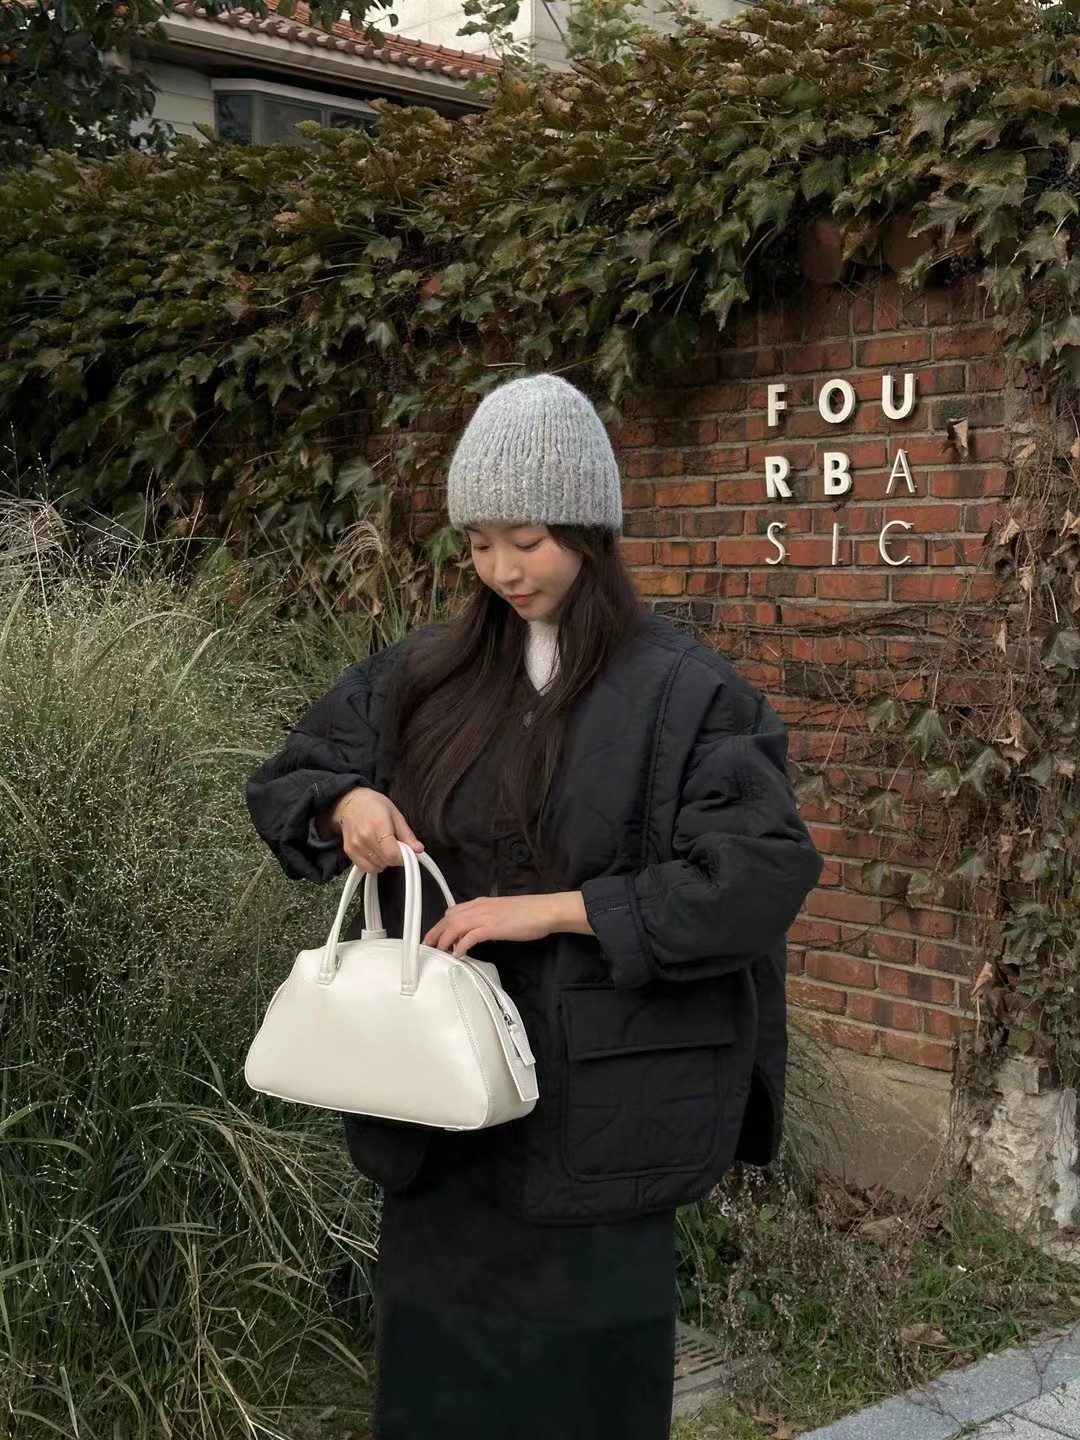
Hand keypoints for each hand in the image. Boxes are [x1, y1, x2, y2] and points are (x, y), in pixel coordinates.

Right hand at [330, 787, 423, 873]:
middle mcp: (364, 838)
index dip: (403, 857)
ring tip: (384, 846)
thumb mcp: (395, 814)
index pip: (392, 854)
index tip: (408, 852)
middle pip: (386, 861)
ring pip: (378, 866)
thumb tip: (418, 849)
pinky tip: (376, 853)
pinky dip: (374, 865)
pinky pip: (366, 868)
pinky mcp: (349, 852)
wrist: (350, 802)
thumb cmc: (373, 804)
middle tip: (396, 845)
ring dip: (385, 861)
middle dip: (396, 857)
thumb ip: (407, 834)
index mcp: (378, 826)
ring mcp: (355, 846)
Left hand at [422, 892, 592, 957]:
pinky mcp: (492, 927)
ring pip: (455, 926)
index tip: (434, 937)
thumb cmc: (528, 913)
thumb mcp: (502, 913)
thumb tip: (476, 933)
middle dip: (435, 933)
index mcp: (481, 903)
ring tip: (438, 953)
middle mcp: (479, 907)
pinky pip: (470, 937)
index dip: (441, 925)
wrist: (544, 910)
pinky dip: (461, 946)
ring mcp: (485, 916)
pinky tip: (457, 955)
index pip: (453, 911)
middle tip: (427, 947)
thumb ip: (487, 920)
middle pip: (449, 919)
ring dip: (443, 940)